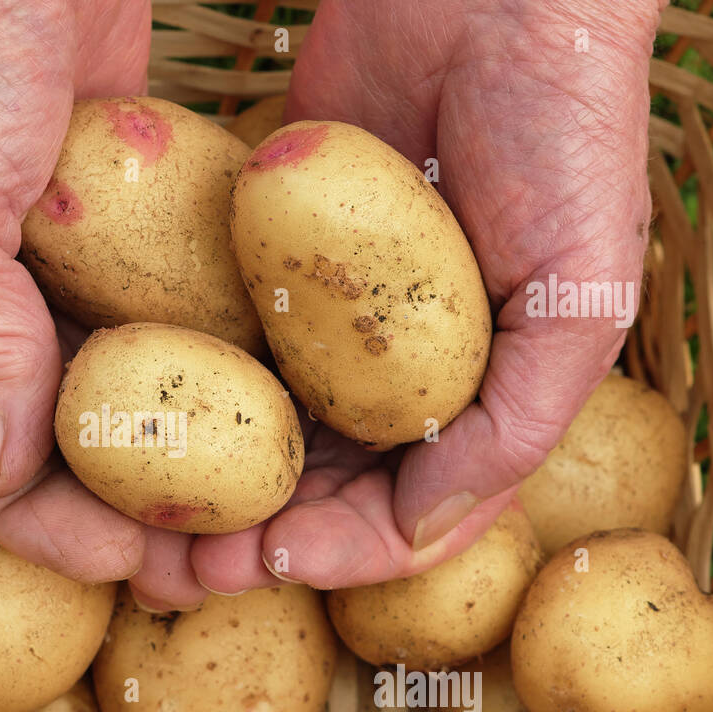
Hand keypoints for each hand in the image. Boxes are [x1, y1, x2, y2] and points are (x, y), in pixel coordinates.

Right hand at [0, 0, 155, 584]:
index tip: (117, 561)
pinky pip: (110, 333)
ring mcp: (0, 269)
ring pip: (65, 399)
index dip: (28, 520)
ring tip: (207, 516)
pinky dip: (154, 384)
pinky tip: (216, 428)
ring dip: (130, 459)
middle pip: (5, 439)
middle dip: (87, 506)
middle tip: (175, 559)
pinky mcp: (70, 238)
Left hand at [190, 0, 662, 595]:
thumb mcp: (579, 294)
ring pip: (255, 435)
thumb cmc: (563, 141)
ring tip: (143, 523)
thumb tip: (422, 530)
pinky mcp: (265, 269)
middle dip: (251, 540)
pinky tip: (133, 424)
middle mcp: (390, 378)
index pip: (403, 514)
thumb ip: (516, 423)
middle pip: (314, 490)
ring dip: (203, 490)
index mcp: (469, 401)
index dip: (341, 553)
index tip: (272, 560)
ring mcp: (323, 326)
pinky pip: (218, 345)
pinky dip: (183, 395)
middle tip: (182, 570)